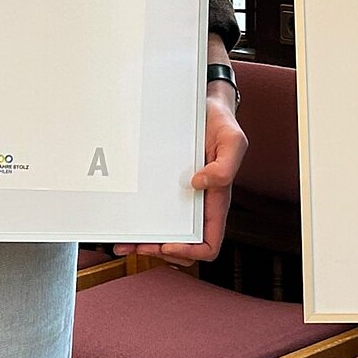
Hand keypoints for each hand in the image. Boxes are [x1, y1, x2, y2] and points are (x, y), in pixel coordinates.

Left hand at [115, 92, 246, 265]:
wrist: (205, 105)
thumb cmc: (221, 125)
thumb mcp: (233, 141)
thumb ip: (225, 166)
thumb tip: (198, 184)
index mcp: (216, 201)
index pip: (209, 243)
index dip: (190, 251)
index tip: (168, 243)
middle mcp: (198, 204)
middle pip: (182, 247)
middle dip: (159, 251)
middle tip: (138, 245)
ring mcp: (180, 198)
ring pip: (164, 235)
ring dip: (144, 244)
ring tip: (124, 243)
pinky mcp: (165, 187)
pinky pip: (153, 212)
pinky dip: (139, 223)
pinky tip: (125, 221)